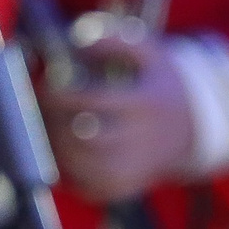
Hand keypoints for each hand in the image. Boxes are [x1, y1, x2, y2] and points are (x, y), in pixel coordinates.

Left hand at [40, 35, 197, 201]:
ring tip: (46, 129)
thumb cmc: (158, 87)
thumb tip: (79, 41)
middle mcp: (141, 140)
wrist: (189, 128)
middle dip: (52, 124)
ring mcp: (133, 169)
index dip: (62, 95)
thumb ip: (115, 40)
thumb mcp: (149, 54)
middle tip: (39, 111)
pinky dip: (66, 172)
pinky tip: (61, 151)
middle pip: (84, 138)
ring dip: (54, 148)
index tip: (45, 87)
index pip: (95, 101)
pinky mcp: (124, 188)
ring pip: (81, 166)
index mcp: (145, 105)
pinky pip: (86, 187)